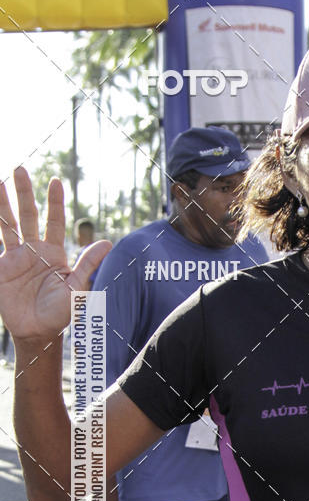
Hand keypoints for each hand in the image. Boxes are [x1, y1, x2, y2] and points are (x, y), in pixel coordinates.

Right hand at [0, 169, 110, 341]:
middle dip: (24, 192)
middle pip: (28, 214)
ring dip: (3, 203)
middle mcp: (34, 250)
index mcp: (54, 253)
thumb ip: (87, 265)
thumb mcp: (76, 289)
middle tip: (19, 168)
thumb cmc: (61, 313)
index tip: (55, 181)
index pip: (54, 221)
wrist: (37, 332)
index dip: (55, 202)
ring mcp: (16, 257)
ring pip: (8, 223)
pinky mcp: (2, 266)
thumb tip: (107, 243)